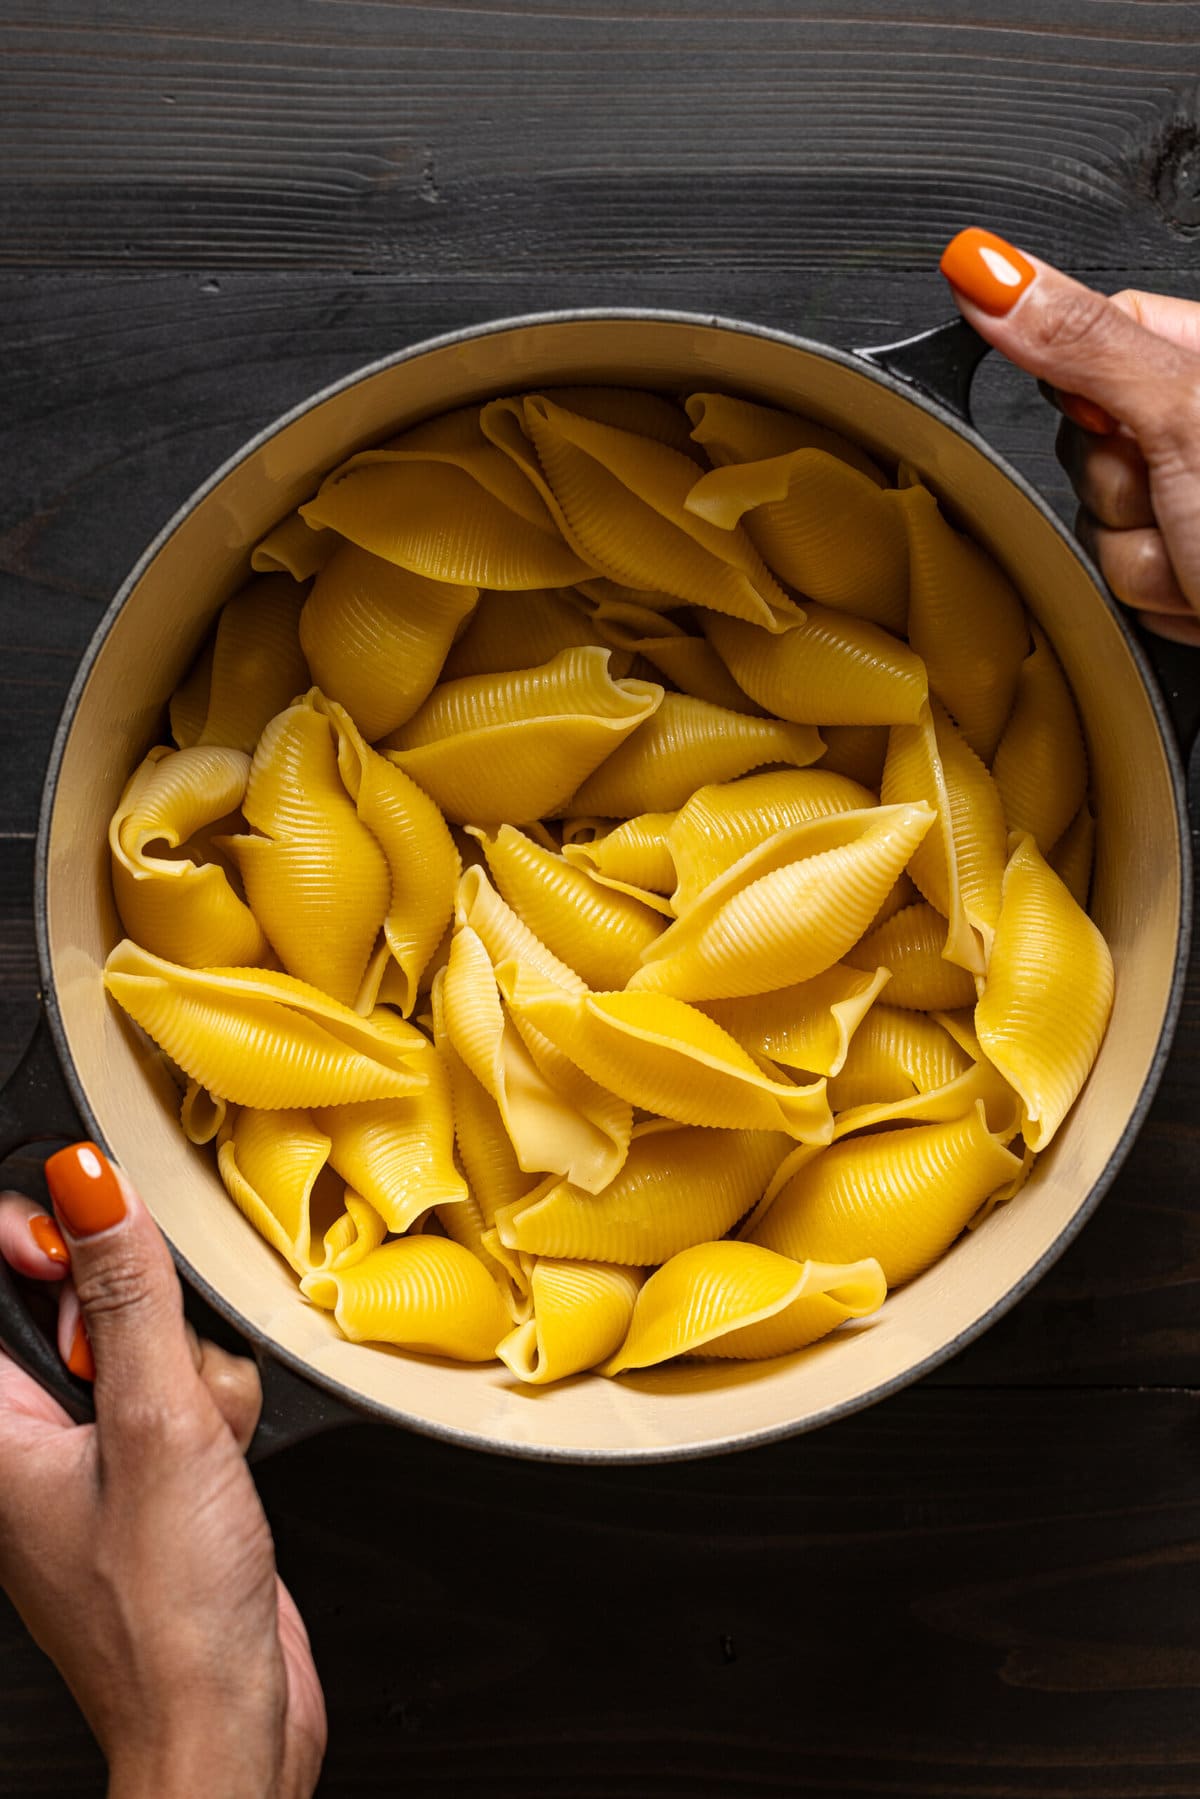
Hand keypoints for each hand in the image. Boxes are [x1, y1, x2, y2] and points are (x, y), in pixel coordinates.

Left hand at [0, 1143, 325, 1796]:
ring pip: (149, 1346)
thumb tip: (90, 1187)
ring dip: (195, 1373)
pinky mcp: (152, 1476)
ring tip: (203, 1435)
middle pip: (89, 1305)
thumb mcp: (155, 1425)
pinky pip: (185, 1396)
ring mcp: (93, 1458)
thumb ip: (127, 1295)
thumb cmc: (167, 1618)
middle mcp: (32, 1438)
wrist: (228, 1723)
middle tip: (161, 1372)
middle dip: (149, 1322)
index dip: (48, 1239)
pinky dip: (217, 1411)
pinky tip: (225, 1459)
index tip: (100, 1238)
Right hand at [939, 226, 1199, 646]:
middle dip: (1124, 499)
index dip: (1084, 402)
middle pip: (1082, 458)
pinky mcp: (1194, 573)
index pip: (1079, 347)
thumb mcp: (1185, 414)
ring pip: (1101, 535)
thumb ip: (1080, 341)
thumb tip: (986, 269)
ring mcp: (1199, 503)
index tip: (1125, 426)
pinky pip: (1128, 592)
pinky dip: (1169, 603)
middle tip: (1183, 505)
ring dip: (1151, 562)